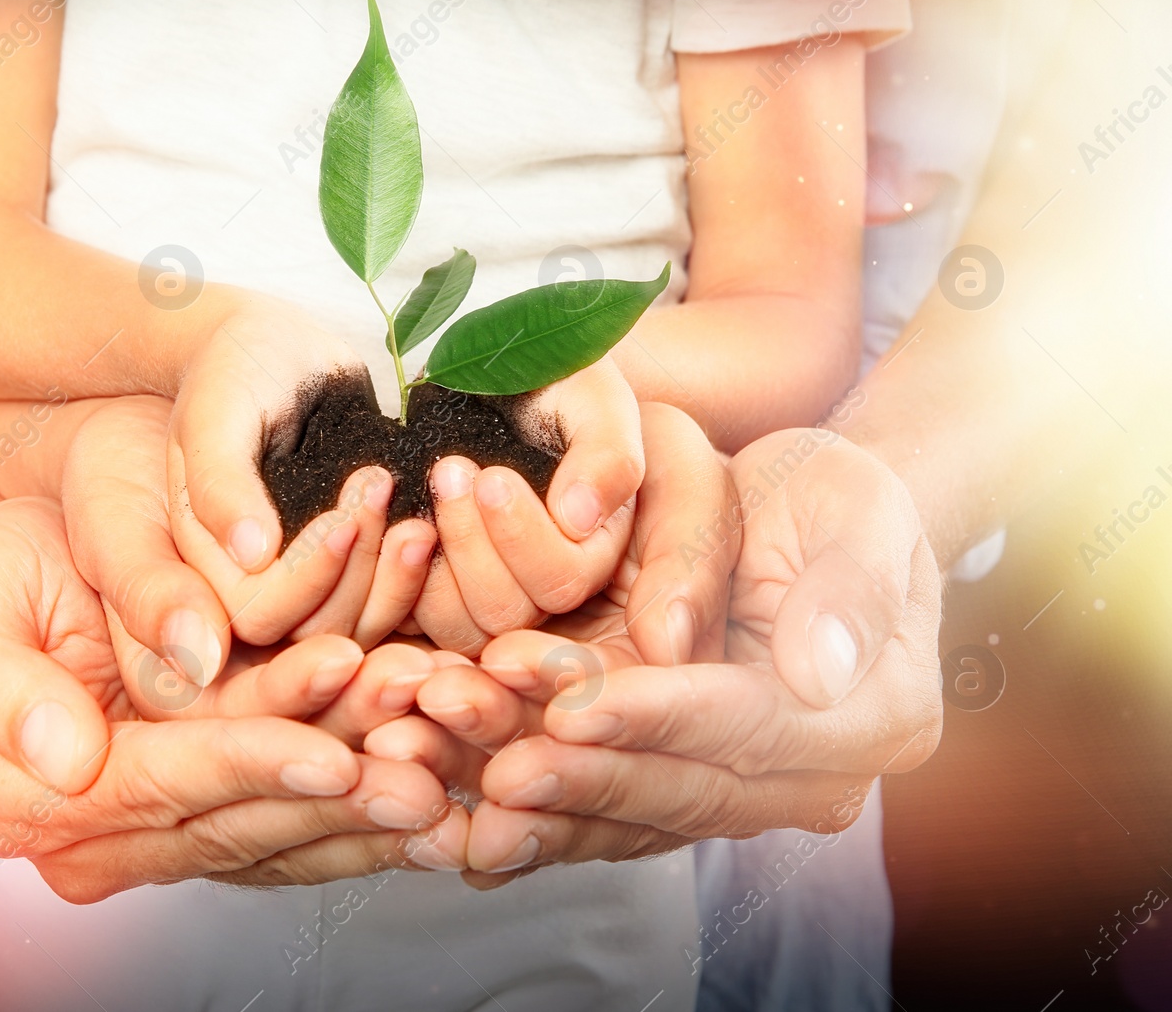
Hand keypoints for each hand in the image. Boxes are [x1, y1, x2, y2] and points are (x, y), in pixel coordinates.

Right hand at [0, 497, 467, 902]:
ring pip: (279, 824)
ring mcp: (158, 832)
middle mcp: (97, 842)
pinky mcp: (208, 805)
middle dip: (337, 792)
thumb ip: (6, 689)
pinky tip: (433, 770)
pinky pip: (294, 810)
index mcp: (34, 807)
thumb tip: (67, 759)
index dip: (253, 766)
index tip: (338, 755)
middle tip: (428, 768)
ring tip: (445, 758)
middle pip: (237, 821)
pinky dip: (363, 796)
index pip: (166, 789)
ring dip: (367, 797)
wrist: (3, 577)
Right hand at [164, 304, 436, 648]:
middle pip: (310, 632)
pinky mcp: (344, 573)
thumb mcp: (216, 413)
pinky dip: (410, 579)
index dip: (306, 579)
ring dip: (393, 580)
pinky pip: (382, 607)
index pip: (256, 613)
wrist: (278, 350)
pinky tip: (425, 530)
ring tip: (415, 520)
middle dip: (358, 575)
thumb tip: (249, 550)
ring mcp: (298, 582)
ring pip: (353, 628)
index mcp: (198, 558)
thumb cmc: (233, 370)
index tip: (345, 519)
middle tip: (383, 497)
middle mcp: (244, 585)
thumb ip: (219, 481)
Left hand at [411, 358, 644, 653]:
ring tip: (430, 484)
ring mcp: (493, 588)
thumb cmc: (554, 372)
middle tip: (450, 468)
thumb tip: (580, 519)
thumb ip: (608, 455)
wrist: (492, 361)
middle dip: (474, 544)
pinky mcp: (441, 587)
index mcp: (598, 547)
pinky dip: (399, 571)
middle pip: (510, 613)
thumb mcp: (595, 398)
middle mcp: (548, 580)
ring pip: (461, 626)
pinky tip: (397, 515)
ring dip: (437, 558)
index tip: (492, 475)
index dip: (524, 540)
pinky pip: (414, 614)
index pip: (564, 581)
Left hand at [446, 429, 941, 880]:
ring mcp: (739, 791)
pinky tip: (455, 825)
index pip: (750, 728)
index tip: (573, 707)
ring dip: (539, 812)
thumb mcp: (860, 510)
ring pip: (631, 816)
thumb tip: (820, 672)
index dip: (659, 719)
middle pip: (684, 791)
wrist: (804, 523)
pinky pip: (602, 814)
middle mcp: (809, 778)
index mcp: (872, 720)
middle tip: (494, 771)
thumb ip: (850, 587)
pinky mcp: (676, 783)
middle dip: (583, 780)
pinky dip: (531, 818)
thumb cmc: (834, 501)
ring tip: (455, 795)